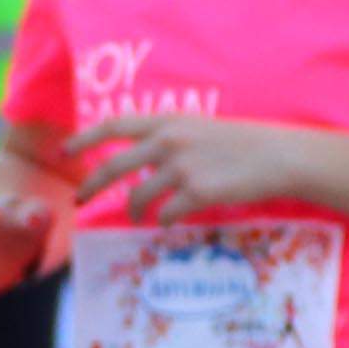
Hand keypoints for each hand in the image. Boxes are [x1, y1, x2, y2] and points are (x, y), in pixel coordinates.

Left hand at [69, 114, 310, 227]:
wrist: (283, 156)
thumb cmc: (245, 143)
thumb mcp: (201, 129)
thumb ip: (170, 139)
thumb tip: (144, 156)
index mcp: (168, 122)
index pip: (114, 125)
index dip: (84, 138)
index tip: (65, 151)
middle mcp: (169, 141)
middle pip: (114, 166)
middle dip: (91, 185)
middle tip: (79, 200)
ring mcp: (182, 167)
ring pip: (139, 196)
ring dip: (134, 212)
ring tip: (137, 219)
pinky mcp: (198, 192)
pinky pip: (167, 214)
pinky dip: (163, 222)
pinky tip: (167, 225)